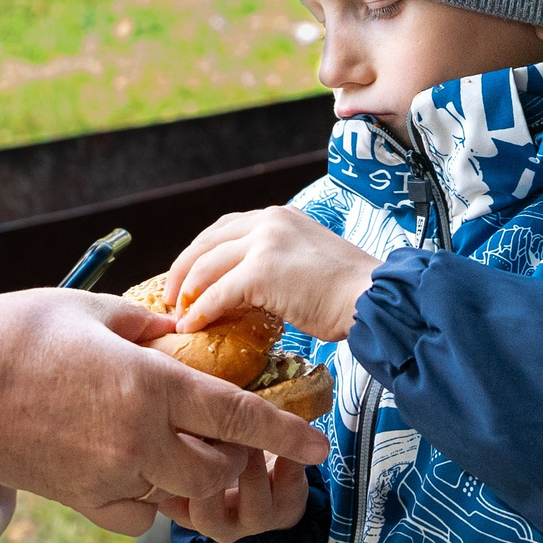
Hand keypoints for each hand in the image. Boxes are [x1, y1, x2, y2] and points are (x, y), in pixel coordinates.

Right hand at [0, 290, 330, 536]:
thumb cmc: (10, 332)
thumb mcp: (90, 308)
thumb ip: (149, 326)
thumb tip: (184, 335)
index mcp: (146, 384)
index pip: (237, 414)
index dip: (284, 430)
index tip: (318, 442)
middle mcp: (136, 439)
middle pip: (218, 471)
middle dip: (237, 459)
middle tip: (234, 437)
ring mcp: (107, 476)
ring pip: (181, 497)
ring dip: (194, 478)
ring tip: (186, 449)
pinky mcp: (79, 500)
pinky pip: (138, 512)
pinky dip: (150, 496)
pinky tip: (138, 467)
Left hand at [169, 206, 380, 342]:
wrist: (371, 298)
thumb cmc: (348, 291)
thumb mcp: (308, 260)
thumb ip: (277, 262)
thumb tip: (250, 289)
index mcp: (279, 217)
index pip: (226, 228)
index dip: (201, 252)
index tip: (188, 273)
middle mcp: (269, 222)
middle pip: (207, 241)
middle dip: (183, 268)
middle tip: (171, 294)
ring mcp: (264, 244)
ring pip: (207, 265)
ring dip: (186, 291)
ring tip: (178, 312)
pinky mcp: (261, 272)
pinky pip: (217, 293)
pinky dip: (200, 311)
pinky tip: (192, 325)